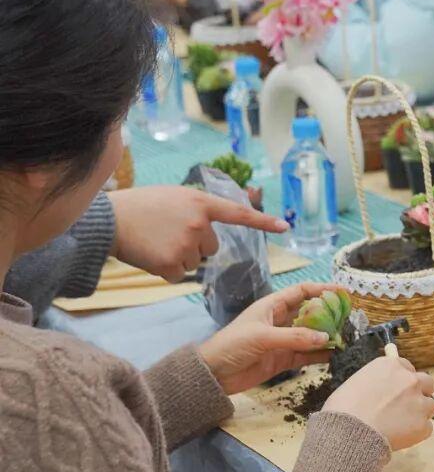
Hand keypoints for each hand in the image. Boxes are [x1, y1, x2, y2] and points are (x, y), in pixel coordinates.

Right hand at [109, 186, 288, 282]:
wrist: (109, 220)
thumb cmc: (141, 207)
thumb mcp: (175, 196)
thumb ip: (199, 208)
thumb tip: (215, 226)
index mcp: (201, 203)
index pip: (238, 214)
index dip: (263, 221)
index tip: (285, 227)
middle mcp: (198, 224)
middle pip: (212, 248)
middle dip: (195, 245)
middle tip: (168, 233)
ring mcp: (186, 245)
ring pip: (197, 262)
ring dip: (180, 257)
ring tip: (157, 241)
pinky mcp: (172, 264)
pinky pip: (181, 275)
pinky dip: (167, 270)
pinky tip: (152, 256)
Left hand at [198, 283, 341, 393]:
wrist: (213, 375)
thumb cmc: (232, 346)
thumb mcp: (263, 337)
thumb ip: (295, 337)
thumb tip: (326, 337)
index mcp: (273, 306)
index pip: (302, 292)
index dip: (322, 289)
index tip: (343, 292)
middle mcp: (281, 321)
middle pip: (311, 313)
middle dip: (330, 314)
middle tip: (351, 317)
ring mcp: (284, 341)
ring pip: (312, 334)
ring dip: (328, 335)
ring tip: (348, 336)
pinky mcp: (284, 359)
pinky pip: (307, 355)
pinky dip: (321, 354)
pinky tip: (336, 354)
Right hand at [323, 356, 433, 450]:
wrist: (349, 432)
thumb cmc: (344, 408)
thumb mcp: (357, 382)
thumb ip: (377, 380)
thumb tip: (383, 384)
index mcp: (392, 366)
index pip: (407, 367)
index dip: (402, 379)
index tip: (397, 389)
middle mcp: (409, 380)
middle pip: (427, 383)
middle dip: (419, 393)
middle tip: (406, 406)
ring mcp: (419, 402)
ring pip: (429, 406)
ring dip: (419, 413)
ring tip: (400, 425)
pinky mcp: (423, 425)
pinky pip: (426, 427)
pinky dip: (416, 433)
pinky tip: (400, 437)